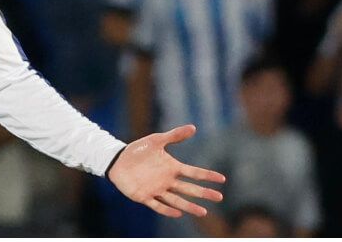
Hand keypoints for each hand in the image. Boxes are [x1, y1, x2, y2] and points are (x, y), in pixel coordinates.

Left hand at [108, 124, 225, 217]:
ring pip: (177, 200)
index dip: (207, 176)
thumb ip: (174, 135)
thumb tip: (193, 127)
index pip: (194, 173)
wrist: (118, 160)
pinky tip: (178, 213)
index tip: (222, 179)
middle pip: (190, 188)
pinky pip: (158, 205)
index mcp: (172, 167)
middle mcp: (167, 180)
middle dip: (204, 193)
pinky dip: (167, 210)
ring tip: (203, 212)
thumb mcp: (157, 140)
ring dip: (190, 206)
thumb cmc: (138, 150)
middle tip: (219, 197)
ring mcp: (157, 189)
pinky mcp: (144, 196)